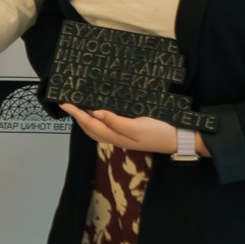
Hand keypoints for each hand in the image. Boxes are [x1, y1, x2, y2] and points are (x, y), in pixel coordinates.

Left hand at [59, 104, 178, 153]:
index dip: (77, 114)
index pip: (90, 124)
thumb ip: (116, 121)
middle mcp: (116, 138)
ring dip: (86, 118)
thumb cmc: (160, 132)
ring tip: (78, 107)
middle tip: (68, 103)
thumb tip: (96, 114)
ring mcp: (122, 136)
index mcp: (116, 136)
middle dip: (77, 116)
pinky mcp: (129, 131)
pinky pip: (107, 126)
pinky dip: (97, 119)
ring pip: (97, 128)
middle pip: (90, 128)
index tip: (65, 104)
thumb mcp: (138, 126)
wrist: (179, 140)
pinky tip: (98, 112)